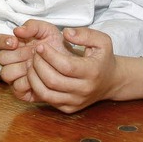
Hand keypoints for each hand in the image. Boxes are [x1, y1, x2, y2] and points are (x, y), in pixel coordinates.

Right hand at [0, 20, 66, 101]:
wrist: (71, 63)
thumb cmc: (56, 45)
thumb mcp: (46, 30)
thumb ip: (32, 26)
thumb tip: (17, 30)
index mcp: (14, 45)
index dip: (2, 42)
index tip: (15, 41)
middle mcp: (12, 60)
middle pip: (0, 59)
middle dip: (15, 55)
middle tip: (30, 53)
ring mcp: (17, 76)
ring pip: (5, 74)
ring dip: (19, 68)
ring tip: (33, 64)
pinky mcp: (23, 91)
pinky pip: (16, 88)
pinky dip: (26, 82)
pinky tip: (37, 76)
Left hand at [24, 27, 142, 112]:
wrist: (111, 81)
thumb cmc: (102, 58)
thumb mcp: (101, 41)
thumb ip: (85, 34)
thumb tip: (66, 33)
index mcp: (92, 72)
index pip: (66, 66)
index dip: (49, 55)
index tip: (40, 46)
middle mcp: (84, 89)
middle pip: (53, 81)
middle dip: (38, 65)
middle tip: (34, 53)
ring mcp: (76, 101)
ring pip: (47, 94)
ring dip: (33, 78)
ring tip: (31, 63)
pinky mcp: (69, 108)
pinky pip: (47, 101)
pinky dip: (36, 88)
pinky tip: (36, 74)